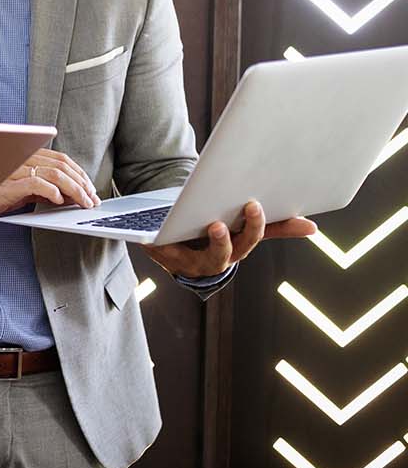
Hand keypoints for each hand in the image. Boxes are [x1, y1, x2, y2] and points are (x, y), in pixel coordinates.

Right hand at [0, 148, 98, 213]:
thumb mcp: (22, 191)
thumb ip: (43, 189)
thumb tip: (70, 195)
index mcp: (24, 156)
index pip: (60, 158)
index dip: (79, 172)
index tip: (90, 188)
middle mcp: (20, 158)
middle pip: (61, 165)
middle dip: (82, 183)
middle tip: (92, 198)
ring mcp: (14, 170)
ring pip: (54, 174)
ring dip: (74, 189)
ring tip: (83, 202)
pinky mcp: (9, 184)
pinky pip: (37, 183)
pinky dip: (52, 191)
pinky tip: (59, 201)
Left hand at [143, 199, 317, 276]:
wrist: (176, 244)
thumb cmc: (213, 233)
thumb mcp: (241, 228)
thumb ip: (274, 228)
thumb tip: (313, 228)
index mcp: (234, 250)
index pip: (250, 240)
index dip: (254, 226)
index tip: (254, 205)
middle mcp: (212, 261)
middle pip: (227, 251)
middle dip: (232, 235)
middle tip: (235, 214)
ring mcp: (186, 261)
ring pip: (195, 255)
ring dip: (204, 242)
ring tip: (209, 225)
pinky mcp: (160, 254)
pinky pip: (159, 248)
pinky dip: (157, 241)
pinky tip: (155, 230)